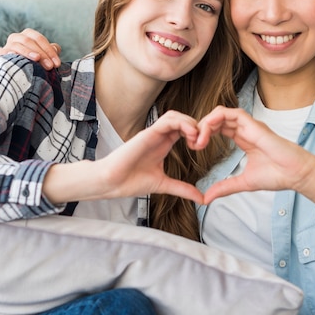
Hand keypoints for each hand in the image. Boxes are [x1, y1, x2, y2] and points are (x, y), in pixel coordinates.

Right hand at [0, 28, 61, 69]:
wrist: (18, 74)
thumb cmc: (35, 63)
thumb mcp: (45, 56)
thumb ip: (51, 51)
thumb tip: (56, 48)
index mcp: (28, 35)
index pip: (39, 39)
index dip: (49, 50)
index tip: (57, 64)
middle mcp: (16, 37)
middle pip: (29, 41)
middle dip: (42, 53)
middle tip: (50, 66)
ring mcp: (7, 45)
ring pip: (17, 45)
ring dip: (28, 52)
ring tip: (37, 59)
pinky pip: (2, 52)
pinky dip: (9, 54)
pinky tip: (17, 60)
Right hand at [44, 110, 203, 204]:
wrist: (111, 183)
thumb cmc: (131, 182)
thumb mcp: (164, 185)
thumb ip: (183, 189)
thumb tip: (201, 199)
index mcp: (164, 144)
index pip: (185, 129)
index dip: (198, 134)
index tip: (203, 148)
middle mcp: (159, 136)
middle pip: (183, 119)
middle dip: (197, 127)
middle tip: (203, 143)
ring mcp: (153, 133)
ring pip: (176, 115)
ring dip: (191, 123)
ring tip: (197, 139)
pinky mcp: (147, 133)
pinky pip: (167, 119)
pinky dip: (182, 123)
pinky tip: (190, 136)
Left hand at [194, 106, 314, 202]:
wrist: (296, 175)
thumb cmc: (277, 176)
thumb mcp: (243, 183)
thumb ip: (225, 187)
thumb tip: (206, 198)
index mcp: (244, 138)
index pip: (219, 127)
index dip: (204, 133)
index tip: (195, 147)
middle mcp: (246, 129)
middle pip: (217, 119)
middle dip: (201, 128)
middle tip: (192, 143)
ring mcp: (250, 125)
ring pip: (221, 113)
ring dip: (205, 123)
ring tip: (197, 140)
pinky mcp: (254, 125)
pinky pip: (231, 113)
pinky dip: (215, 119)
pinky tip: (206, 133)